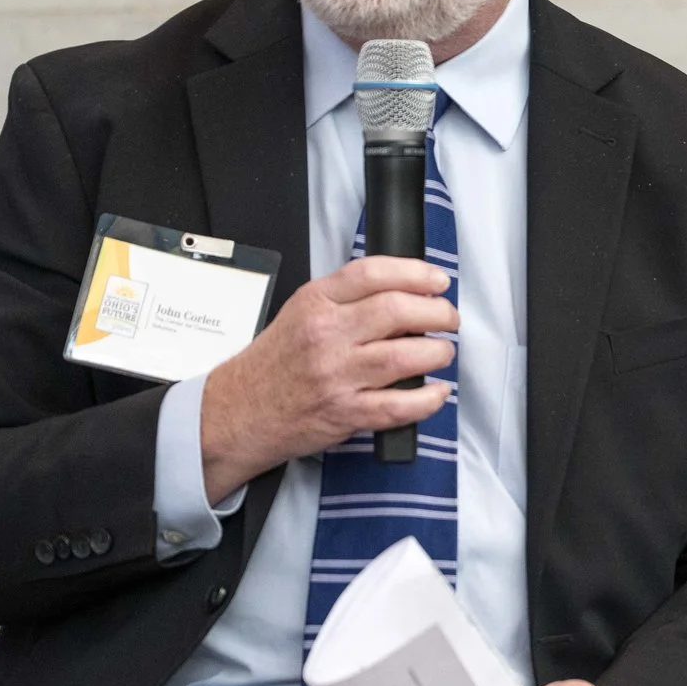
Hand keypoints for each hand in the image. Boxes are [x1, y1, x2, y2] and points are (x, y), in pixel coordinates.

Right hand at [198, 256, 458, 497]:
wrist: (239, 411)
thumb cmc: (276, 363)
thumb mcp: (301, 312)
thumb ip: (347, 298)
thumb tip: (406, 290)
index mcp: (315, 303)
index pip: (373, 273)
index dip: (415, 273)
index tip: (437, 280)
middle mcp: (326, 335)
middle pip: (398, 311)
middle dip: (437, 312)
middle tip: (447, 318)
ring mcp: (336, 375)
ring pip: (405, 356)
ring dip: (437, 352)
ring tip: (441, 352)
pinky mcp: (345, 413)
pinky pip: (399, 405)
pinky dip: (427, 399)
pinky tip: (435, 391)